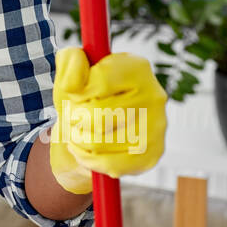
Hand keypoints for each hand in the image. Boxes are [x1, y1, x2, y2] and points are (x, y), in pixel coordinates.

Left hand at [47, 47, 167, 194]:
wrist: (92, 131)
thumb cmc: (81, 98)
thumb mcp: (69, 74)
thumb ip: (69, 62)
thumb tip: (76, 75)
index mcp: (137, 67)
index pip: (100, 81)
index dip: (78, 92)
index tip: (75, 94)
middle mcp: (154, 94)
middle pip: (97, 114)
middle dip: (74, 118)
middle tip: (72, 117)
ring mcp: (157, 127)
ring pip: (99, 140)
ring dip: (76, 139)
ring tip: (76, 133)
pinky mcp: (153, 154)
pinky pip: (111, 164)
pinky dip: (88, 160)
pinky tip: (84, 151)